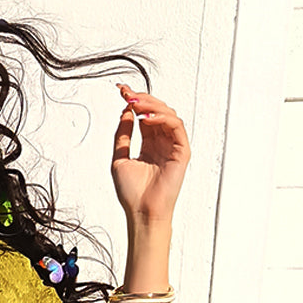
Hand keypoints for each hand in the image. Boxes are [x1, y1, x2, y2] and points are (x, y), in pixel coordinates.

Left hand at [111, 84, 190, 224]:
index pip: (144, 116)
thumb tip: (124, 112)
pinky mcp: (182, 152)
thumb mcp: (119, 158)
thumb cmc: (131, 193)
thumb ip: (123, 135)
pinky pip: (176, 127)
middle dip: (142, 99)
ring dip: (152, 105)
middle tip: (128, 93)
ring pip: (168, 115)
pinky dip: (163, 118)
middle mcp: (162, 142)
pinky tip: (146, 117)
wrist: (141, 212)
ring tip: (135, 104)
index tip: (121, 90)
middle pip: (157, 111)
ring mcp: (173, 146)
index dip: (134, 101)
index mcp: (149, 144)